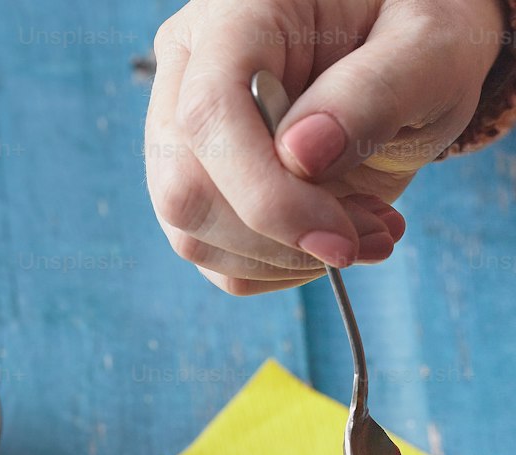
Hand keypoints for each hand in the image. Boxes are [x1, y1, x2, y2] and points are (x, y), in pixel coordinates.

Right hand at [146, 0, 506, 294]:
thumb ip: (373, 91)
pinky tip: (336, 238)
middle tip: (359, 240)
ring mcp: (184, 136)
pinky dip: (280, 270)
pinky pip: (216, 260)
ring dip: (284, 260)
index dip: (264, 195)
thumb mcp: (430, 48)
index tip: (336, 239)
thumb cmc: (420, 38)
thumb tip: (298, 154)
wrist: (411, 62)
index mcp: (236, 15)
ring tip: (365, 234)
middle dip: (275, 239)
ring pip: (192, 236)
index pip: (210, 116)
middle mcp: (191, 72)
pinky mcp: (200, 188)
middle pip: (184, 190)